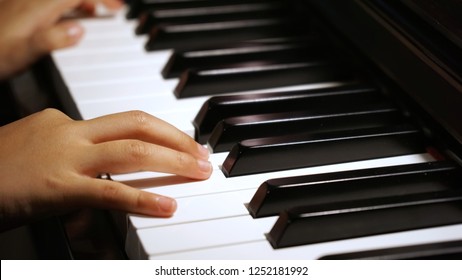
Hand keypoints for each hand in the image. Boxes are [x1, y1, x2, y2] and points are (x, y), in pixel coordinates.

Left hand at [0, 0, 122, 78]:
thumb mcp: (23, 53)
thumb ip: (51, 40)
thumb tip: (78, 31)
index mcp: (39, 6)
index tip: (117, 8)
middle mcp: (34, 0)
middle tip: (109, 8)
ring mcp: (27, 2)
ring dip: (81, 0)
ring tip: (93, 12)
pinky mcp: (22, 8)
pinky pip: (53, 2)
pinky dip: (67, 5)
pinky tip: (67, 18)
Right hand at [0, 109, 211, 230]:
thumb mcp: (38, 149)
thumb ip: (73, 153)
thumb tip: (106, 171)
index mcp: (65, 121)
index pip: (124, 121)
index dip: (161, 131)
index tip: (182, 142)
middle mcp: (69, 131)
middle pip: (138, 124)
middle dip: (177, 137)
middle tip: (202, 153)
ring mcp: (65, 157)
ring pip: (133, 152)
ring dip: (173, 160)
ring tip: (199, 172)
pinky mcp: (58, 187)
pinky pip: (111, 191)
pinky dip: (144, 198)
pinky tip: (168, 206)